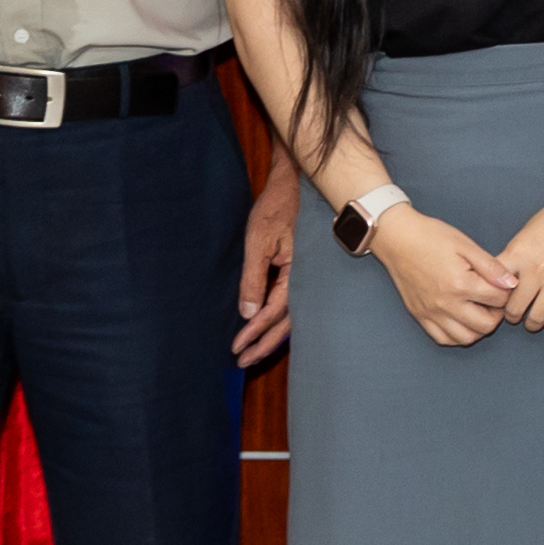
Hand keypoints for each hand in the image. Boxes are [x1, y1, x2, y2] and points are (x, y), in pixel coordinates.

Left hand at [233, 154, 299, 368]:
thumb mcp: (259, 241)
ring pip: (292, 314)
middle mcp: (307, 278)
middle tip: (243, 362)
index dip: (255, 332)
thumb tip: (247, 314)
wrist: (297, 181)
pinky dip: (280, 318)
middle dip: (264, 344)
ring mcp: (307, 274)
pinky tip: (269, 325)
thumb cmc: (278, 207)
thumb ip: (254, 278)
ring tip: (254, 351)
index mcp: (298, 273)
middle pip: (288, 322)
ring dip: (272, 335)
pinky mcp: (302, 269)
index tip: (236, 348)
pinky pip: (292, 301)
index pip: (274, 312)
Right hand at [371, 210, 518, 347]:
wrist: (397, 239)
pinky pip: (442, 338)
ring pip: (465, 338)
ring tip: (480, 311)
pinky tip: (462, 320)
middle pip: (485, 325)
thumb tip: (512, 283)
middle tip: (495, 300)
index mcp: (460, 284)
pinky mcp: (419, 316)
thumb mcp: (466, 245)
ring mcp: (431, 313)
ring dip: (479, 328)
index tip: (504, 285)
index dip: (507, 293)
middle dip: (497, 314)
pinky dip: (457, 335)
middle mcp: (446, 304)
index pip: (498, 300)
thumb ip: (491, 267)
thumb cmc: (431, 237)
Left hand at [500, 193, 543, 345]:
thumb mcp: (524, 234)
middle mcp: (536, 272)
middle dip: (510, 315)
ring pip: (536, 318)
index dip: (489, 300)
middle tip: (512, 314)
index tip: (491, 304)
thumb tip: (499, 282)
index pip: (493, 288)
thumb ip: (511, 258)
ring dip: (530, 323)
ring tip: (530, 321)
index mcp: (518, 255)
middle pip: (513, 309)